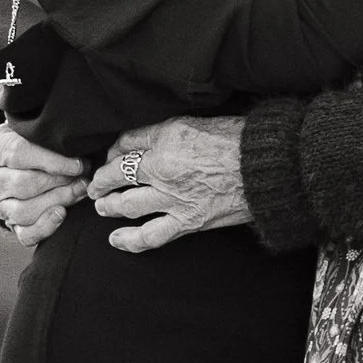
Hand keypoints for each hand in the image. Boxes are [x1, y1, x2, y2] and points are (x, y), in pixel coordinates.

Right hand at [0, 125, 87, 242]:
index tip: (79, 164)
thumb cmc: (29, 138)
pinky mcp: (9, 224)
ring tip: (79, 191)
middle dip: (60, 182)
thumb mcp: (30, 128)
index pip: (19, 154)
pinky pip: (25, 234)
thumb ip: (44, 132)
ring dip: (58, 201)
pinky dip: (45, 227)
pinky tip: (62, 214)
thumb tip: (72, 140)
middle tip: (84, 178)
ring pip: (24, 211)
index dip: (52, 161)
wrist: (13, 159)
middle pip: (24, 185)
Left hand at [90, 117, 251, 252]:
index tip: (112, 156)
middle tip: (96, 184)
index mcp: (166, 139)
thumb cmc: (238, 141)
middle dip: (102, 180)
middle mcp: (163, 168)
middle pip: (117, 174)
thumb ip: (164, 132)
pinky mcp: (187, 221)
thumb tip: (137, 141)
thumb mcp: (197, 123)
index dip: (113, 151)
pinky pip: (150, 236)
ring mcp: (173, 198)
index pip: (125, 143)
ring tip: (102, 206)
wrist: (266, 168)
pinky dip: (129, 240)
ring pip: (126, 204)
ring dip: (109, 205)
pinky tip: (115, 239)